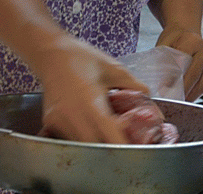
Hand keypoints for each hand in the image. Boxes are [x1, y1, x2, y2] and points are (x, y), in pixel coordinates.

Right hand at [33, 33, 149, 142]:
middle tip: (124, 140)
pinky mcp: (50, 123)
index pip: (109, 134)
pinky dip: (84, 137)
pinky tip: (91, 125)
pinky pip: (70, 138)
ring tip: (108, 130)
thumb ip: (135, 87)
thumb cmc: (83, 58)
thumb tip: (152, 103)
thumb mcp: (114, 69)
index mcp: (89, 101)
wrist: (51, 53)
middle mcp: (71, 115)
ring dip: (96, 143)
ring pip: (82, 145)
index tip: (134, 148)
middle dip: (111, 147)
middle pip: (95, 146)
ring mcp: (57, 121)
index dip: (122, 144)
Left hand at [156, 28, 202, 100]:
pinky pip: (202, 86)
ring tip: (176, 103)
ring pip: (201, 85)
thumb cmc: (174, 37)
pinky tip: (183, 99)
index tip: (163, 88)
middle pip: (194, 75)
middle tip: (169, 99)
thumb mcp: (165, 42)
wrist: (187, 30)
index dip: (174, 77)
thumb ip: (163, 58)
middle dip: (181, 90)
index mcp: (194, 42)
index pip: (184, 62)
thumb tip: (162, 82)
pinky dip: (192, 95)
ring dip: (188, 96)